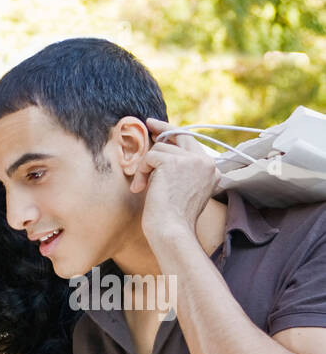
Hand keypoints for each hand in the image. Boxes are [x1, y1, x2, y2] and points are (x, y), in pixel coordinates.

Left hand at [133, 117, 220, 242]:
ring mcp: (193, 160)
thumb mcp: (182, 191)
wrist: (171, 230)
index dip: (174, 136)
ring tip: (143, 188)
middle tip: (149, 123)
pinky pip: (150, 156)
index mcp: (212, 170)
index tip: (159, 130)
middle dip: (164, 128)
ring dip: (145, 169)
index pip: (192, 145)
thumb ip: (180, 172)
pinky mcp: (175, 161)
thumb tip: (163, 153)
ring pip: (160, 150)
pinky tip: (141, 188)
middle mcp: (206, 162)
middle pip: (182, 135)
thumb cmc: (172, 219)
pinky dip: (141, 172)